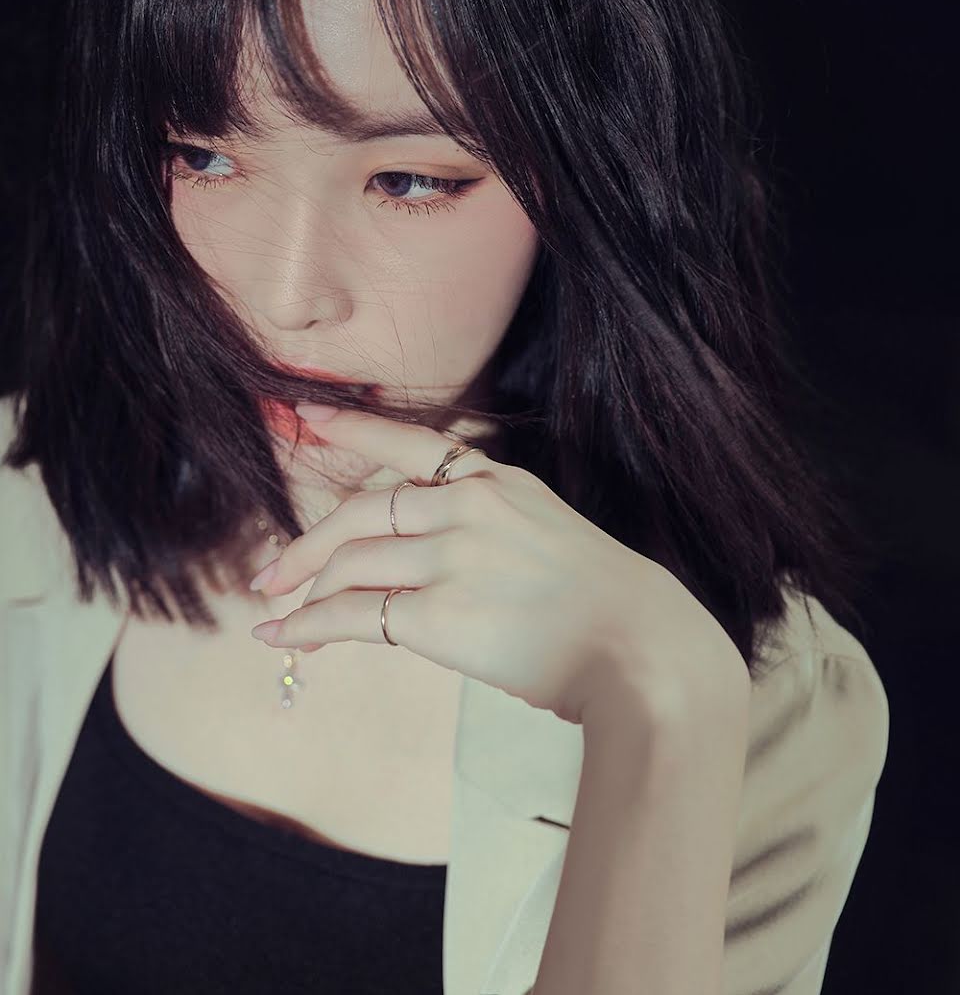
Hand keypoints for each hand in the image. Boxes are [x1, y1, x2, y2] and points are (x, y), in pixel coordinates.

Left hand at [250, 406, 748, 728]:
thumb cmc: (609, 606)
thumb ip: (490, 533)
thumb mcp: (550, 537)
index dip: (352, 429)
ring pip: (351, 562)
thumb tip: (430, 565)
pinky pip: (353, 616)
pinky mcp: (436, 614)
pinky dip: (309, 627)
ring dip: (304, 588)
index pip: (412, 442)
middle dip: (307, 542)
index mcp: (499, 482)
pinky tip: (285, 638)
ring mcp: (451, 557)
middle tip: (273, 570)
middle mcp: (469, 506)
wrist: (641, 652)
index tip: (305, 415)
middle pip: (361, 510)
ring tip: (276, 609)